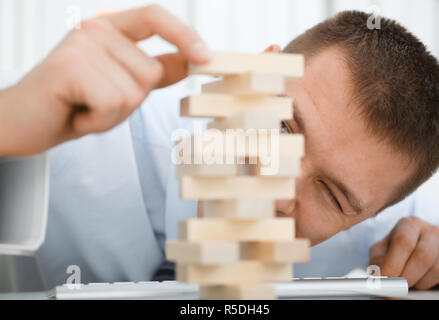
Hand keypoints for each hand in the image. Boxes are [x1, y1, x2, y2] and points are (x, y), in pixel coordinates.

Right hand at [0, 4, 210, 155]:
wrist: (24, 123)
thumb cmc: (75, 104)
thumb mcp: (121, 85)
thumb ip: (155, 70)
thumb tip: (192, 60)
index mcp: (110, 29)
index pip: (155, 17)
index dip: (184, 35)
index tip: (206, 57)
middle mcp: (96, 29)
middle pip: (150, 73)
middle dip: (130, 103)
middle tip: (97, 104)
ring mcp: (81, 44)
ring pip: (134, 92)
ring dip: (113, 114)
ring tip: (85, 108)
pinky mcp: (69, 65)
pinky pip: (114, 103)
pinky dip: (100, 121)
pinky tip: (77, 115)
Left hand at [369, 216, 438, 289]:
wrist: (414, 253)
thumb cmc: (394, 252)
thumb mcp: (381, 252)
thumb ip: (377, 262)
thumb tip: (378, 278)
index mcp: (409, 225)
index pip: (403, 242)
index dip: (394, 264)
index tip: (386, 280)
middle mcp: (431, 231)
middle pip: (423, 256)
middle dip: (408, 276)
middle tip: (398, 287)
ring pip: (438, 269)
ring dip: (422, 283)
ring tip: (411, 284)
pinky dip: (436, 286)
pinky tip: (425, 282)